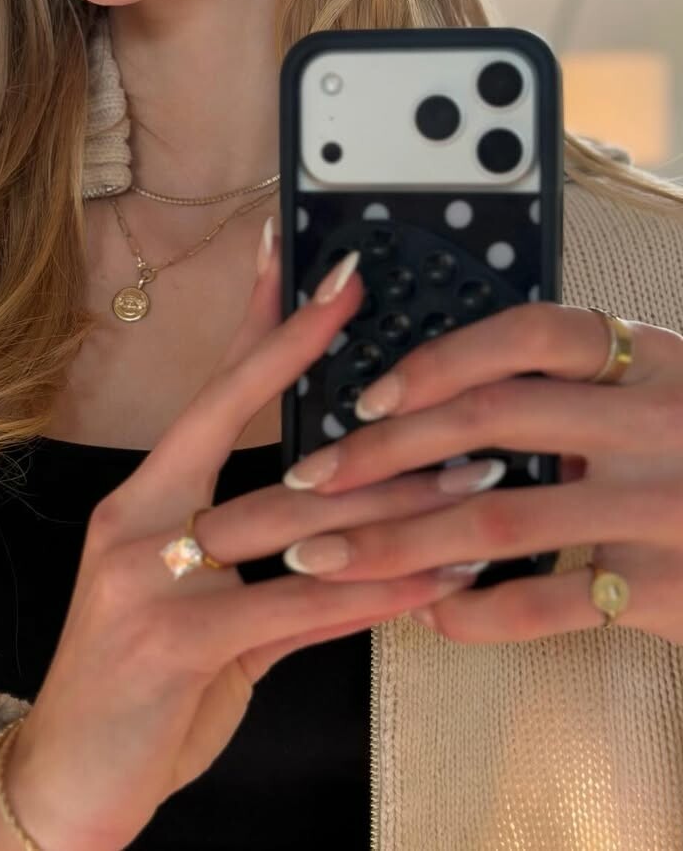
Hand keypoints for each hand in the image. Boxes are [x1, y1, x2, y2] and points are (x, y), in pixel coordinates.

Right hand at [4, 242, 479, 850]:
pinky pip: (293, 605)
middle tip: (438, 374)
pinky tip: (434, 581)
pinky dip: (373, 592)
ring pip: (290, 517)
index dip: (268, 326)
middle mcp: (136, 518)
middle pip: (242, 423)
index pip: (214, 392)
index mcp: (143, 498)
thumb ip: (283, 580)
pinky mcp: (172, 639)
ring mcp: (147, 574)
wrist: (63, 781)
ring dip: (393, 500)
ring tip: (469, 480)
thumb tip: (365, 552)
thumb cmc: (137, 692)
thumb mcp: (209, 622)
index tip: (317, 270)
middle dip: (343, 392)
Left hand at [284, 301, 682, 643]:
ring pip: (498, 521)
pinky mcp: (672, 591)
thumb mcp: (665, 391)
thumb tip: (443, 387)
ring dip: (393, 542)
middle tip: (303, 481)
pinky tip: (424, 616)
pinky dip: (476, 613)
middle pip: (492, 422)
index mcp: (650, 357)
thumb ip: (581, 383)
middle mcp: (658, 421)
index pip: (531, 333)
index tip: (366, 393)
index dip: (440, 356)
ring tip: (320, 558)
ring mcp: (664, 508)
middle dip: (380, 453)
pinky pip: (550, 606)